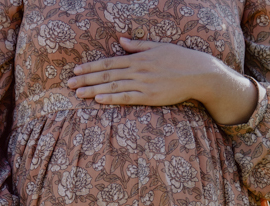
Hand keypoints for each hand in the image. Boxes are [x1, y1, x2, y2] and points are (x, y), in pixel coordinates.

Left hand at [68, 37, 217, 106]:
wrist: (200, 73)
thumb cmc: (181, 59)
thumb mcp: (159, 47)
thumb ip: (138, 45)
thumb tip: (121, 41)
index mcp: (138, 58)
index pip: (109, 62)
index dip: (91, 66)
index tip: (76, 70)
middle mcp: (138, 70)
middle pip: (106, 75)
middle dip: (86, 79)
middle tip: (69, 84)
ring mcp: (143, 83)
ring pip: (113, 86)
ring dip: (94, 90)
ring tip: (78, 93)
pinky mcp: (150, 96)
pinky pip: (127, 97)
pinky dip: (112, 98)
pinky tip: (99, 99)